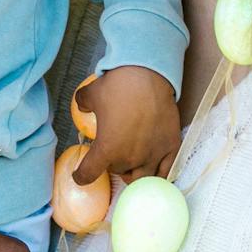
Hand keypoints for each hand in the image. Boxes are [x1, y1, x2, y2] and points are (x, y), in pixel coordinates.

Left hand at [73, 66, 179, 183]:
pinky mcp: (171, 147)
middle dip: (112, 164)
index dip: (81, 176)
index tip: (80, 175)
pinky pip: (165, 171)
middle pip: (117, 172)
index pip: (89, 174)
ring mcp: (153, 155)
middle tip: (113, 151)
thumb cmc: (118, 85)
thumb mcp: (91, 94)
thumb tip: (82, 107)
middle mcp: (130, 158)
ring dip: (133, 172)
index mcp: (107, 149)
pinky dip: (157, 172)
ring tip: (131, 163)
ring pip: (141, 177)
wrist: (148, 74)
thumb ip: (83, 104)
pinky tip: (153, 167)